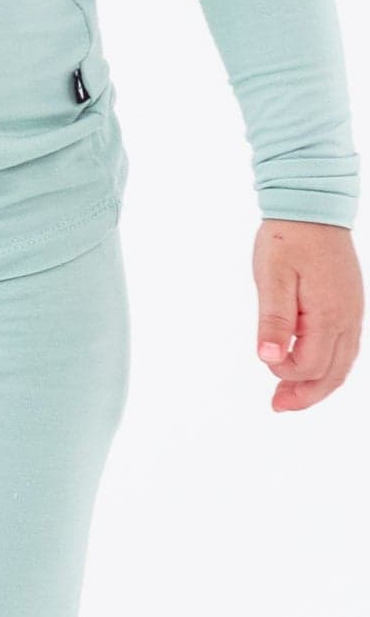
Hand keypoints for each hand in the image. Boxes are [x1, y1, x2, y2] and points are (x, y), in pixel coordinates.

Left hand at [253, 219, 359, 412]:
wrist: (311, 208)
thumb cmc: (288, 240)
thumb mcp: (272, 278)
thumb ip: (273, 321)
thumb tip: (270, 358)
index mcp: (329, 315)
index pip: (312, 365)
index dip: (286, 372)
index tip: (264, 360)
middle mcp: (348, 319)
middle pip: (333, 373)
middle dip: (307, 394)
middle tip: (278, 407)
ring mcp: (352, 313)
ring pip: (342, 363)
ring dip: (317, 383)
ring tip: (288, 397)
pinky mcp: (348, 305)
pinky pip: (344, 346)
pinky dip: (326, 364)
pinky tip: (307, 367)